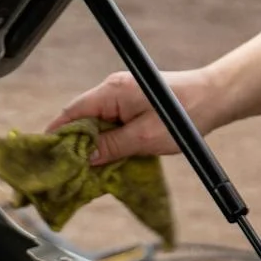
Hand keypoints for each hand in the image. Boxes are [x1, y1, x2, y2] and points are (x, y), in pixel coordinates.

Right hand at [46, 69, 227, 164]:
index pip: (71, 113)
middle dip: (71, 145)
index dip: (55, 136)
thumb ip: (111, 147)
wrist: (215, 97)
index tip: (45, 157)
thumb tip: (83, 158)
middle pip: (79, 119)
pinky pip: (108, 124)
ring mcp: (122, 96)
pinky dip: (103, 141)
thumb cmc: (186, 114)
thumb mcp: (144, 138)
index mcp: (112, 92)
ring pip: (93, 123)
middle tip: (63, 171)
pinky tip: (103, 159)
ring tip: (82, 170)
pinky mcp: (131, 104)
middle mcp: (113, 90)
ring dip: (89, 145)